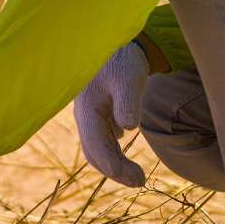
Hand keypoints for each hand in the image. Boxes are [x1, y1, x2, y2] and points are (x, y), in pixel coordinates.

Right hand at [72, 41, 151, 188]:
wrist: (116, 42)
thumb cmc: (123, 58)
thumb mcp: (129, 77)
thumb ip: (127, 102)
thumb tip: (127, 128)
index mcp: (87, 109)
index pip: (96, 146)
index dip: (114, 166)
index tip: (135, 179)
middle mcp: (84, 115)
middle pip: (94, 152)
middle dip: (115, 170)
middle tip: (140, 181)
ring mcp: (89, 115)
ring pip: (97, 148)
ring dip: (115, 164)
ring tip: (137, 176)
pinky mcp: (97, 113)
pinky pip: (101, 139)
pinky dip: (113, 153)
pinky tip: (125, 156)